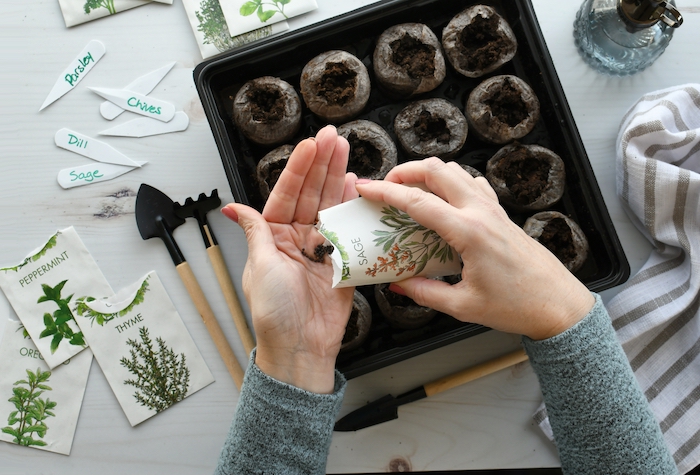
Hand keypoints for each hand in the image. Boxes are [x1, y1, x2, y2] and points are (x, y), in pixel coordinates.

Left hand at [222, 125, 357, 392]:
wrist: (301, 347)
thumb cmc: (273, 312)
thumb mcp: (259, 266)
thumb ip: (256, 231)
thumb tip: (232, 207)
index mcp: (272, 236)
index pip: (286, 194)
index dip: (298, 169)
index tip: (309, 145)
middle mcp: (296, 238)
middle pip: (310, 193)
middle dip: (321, 164)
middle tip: (333, 137)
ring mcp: (320, 248)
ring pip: (330, 206)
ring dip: (338, 178)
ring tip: (345, 150)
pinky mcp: (342, 262)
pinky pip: (349, 229)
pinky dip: (353, 208)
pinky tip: (357, 185)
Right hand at [355, 157, 594, 340]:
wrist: (559, 304)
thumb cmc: (516, 306)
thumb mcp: (462, 306)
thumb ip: (424, 292)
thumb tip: (396, 283)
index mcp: (469, 232)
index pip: (418, 201)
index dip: (386, 192)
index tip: (365, 189)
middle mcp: (482, 212)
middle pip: (437, 169)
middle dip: (405, 170)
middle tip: (385, 186)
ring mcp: (494, 209)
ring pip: (456, 171)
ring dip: (428, 172)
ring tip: (408, 190)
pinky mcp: (502, 214)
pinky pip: (473, 183)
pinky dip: (451, 182)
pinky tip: (443, 200)